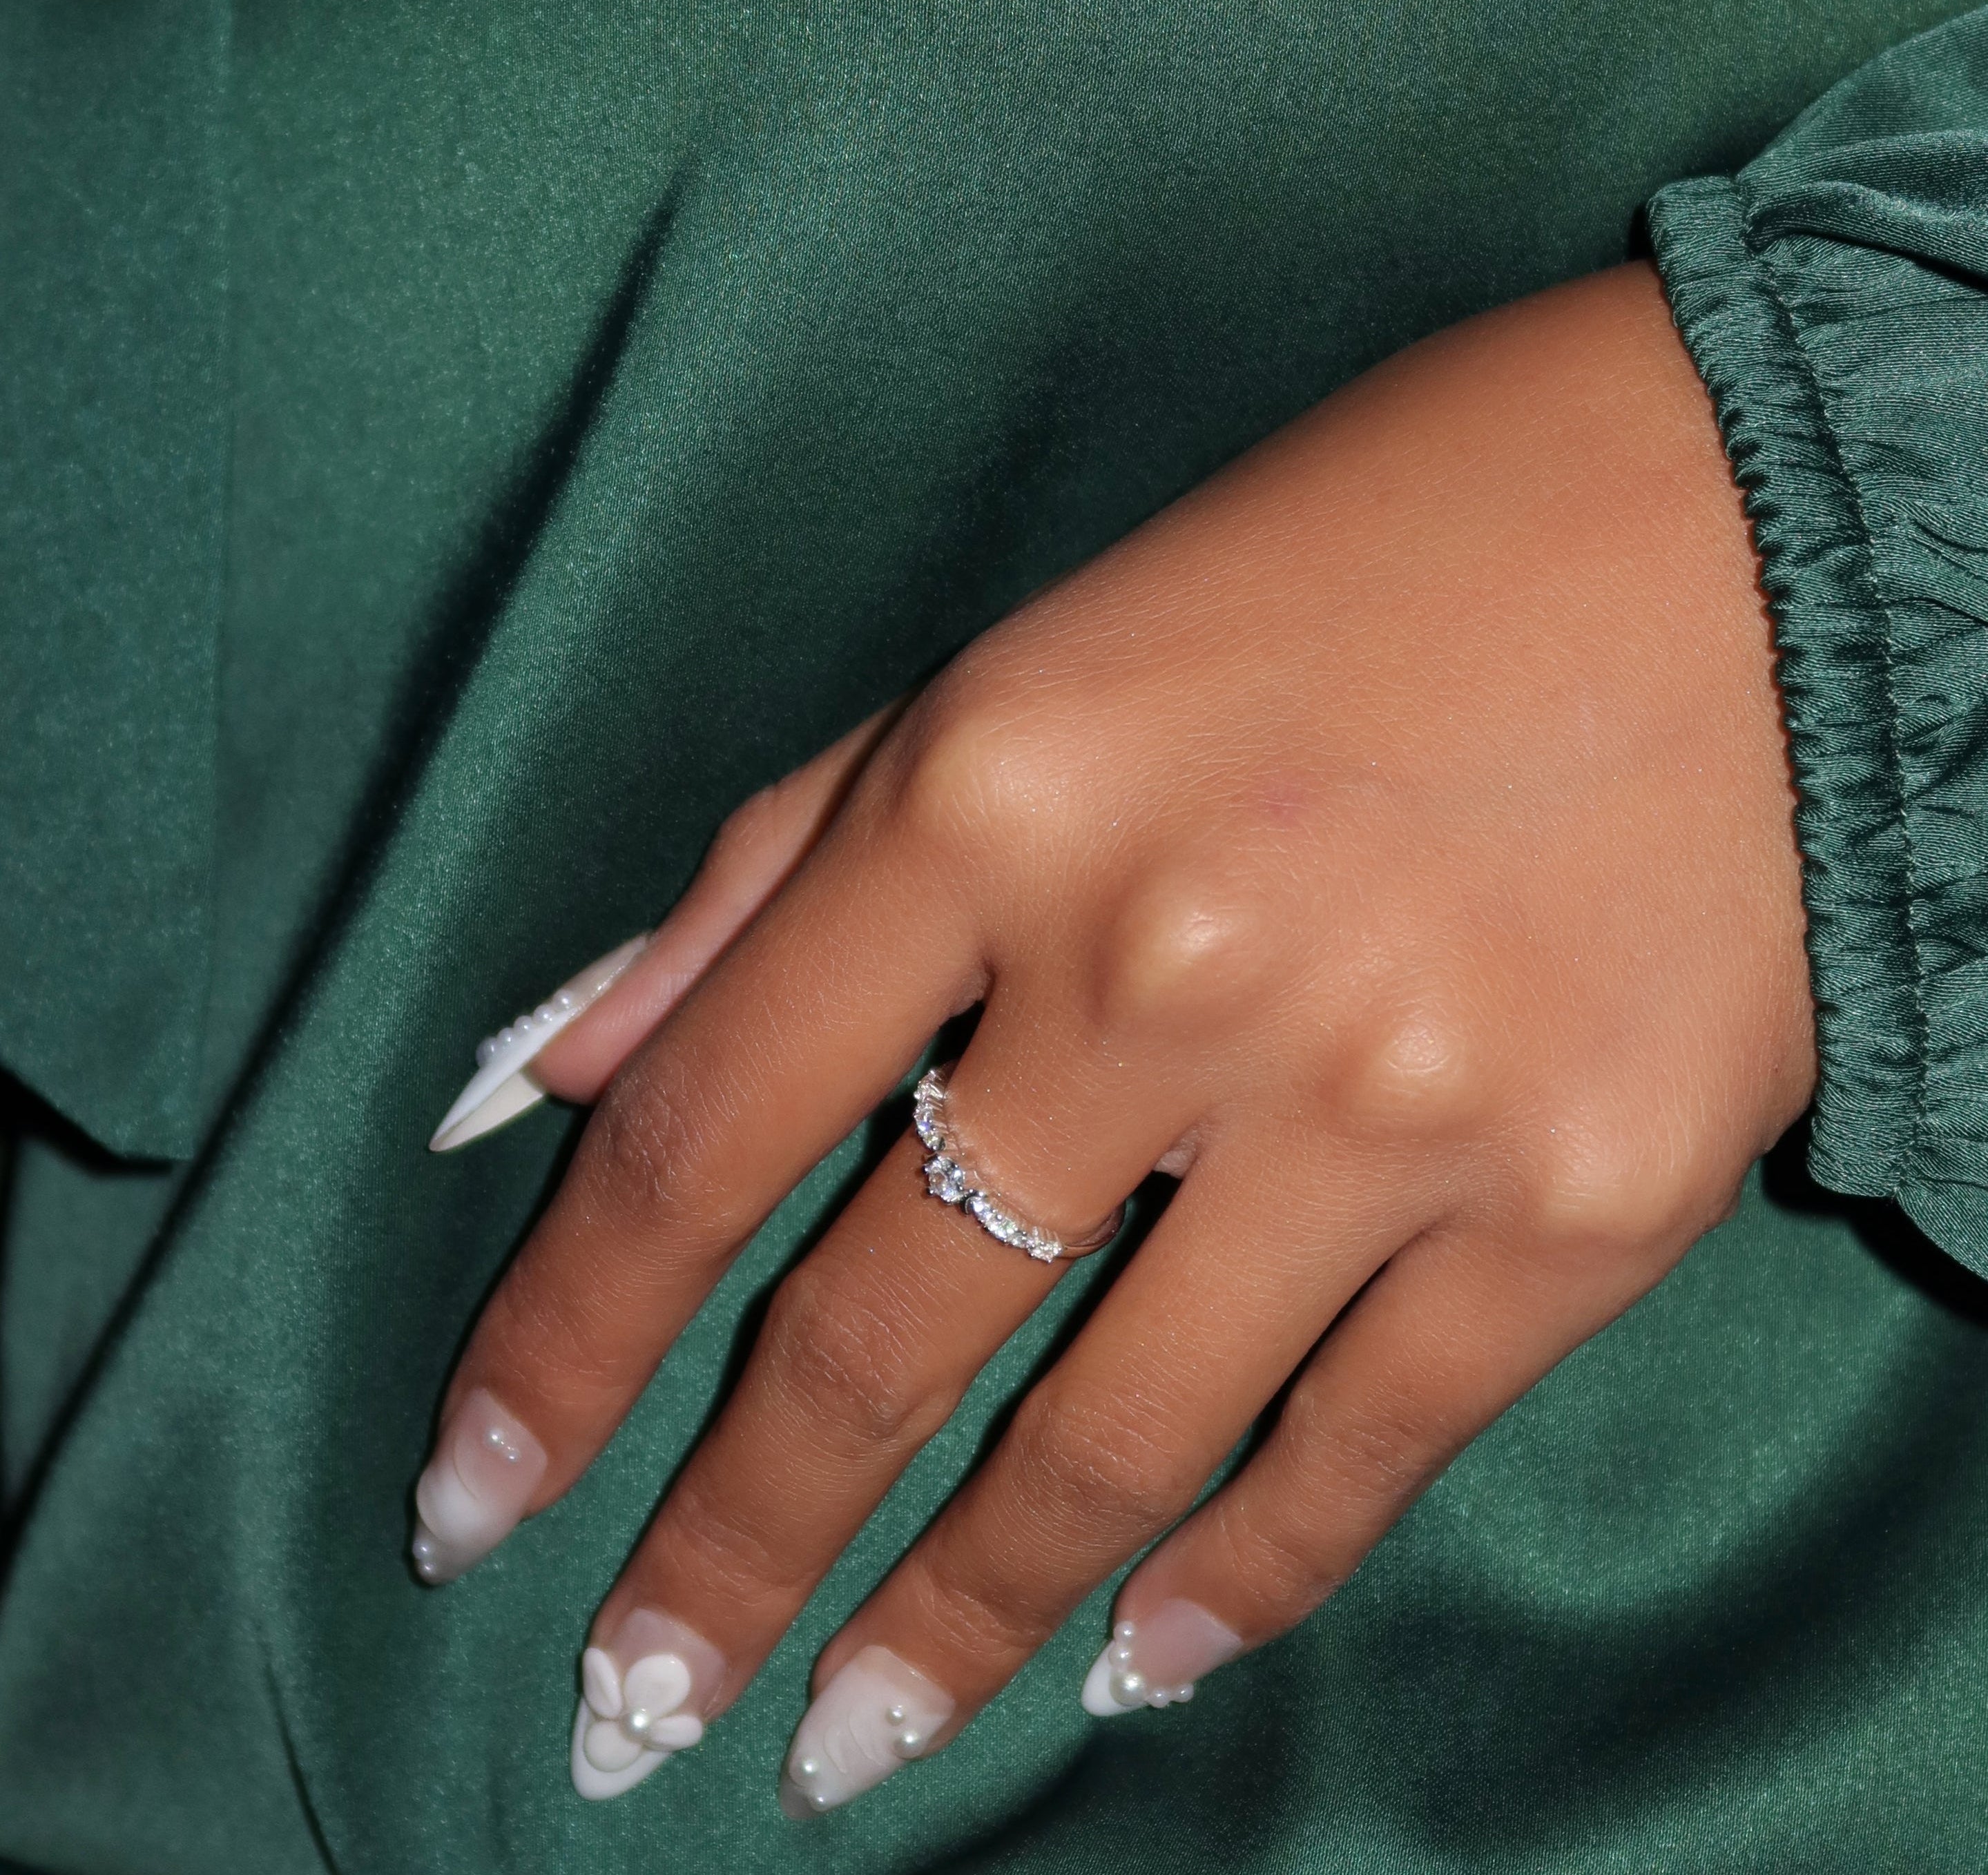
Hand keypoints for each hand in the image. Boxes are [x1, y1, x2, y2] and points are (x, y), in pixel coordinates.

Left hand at [411, 260, 1814, 1813]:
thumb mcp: (1024, 661)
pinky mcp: (1581, 1197)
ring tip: (850, 1743)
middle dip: (729, 1550)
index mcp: (996, 793)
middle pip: (877, 1331)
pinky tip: (1134, 1662)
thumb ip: (776, 868)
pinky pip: (1364, 1450)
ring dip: (955, 1616)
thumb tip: (553, 1069)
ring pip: (1108, 1437)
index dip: (561, 1344)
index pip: (702, 1135)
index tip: (470, 1500)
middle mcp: (1168, 963)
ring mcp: (1387, 1100)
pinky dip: (1236, 1580)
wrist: (1752, 524)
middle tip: (632, 1705)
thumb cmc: (1360, 555)